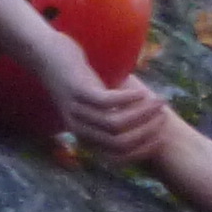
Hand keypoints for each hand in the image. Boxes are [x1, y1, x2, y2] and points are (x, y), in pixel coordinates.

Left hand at [43, 50, 171, 163]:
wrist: (47, 56)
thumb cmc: (77, 79)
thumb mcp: (94, 104)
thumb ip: (111, 116)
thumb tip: (143, 125)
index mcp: (84, 136)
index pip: (119, 155)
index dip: (143, 148)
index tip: (162, 136)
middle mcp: (79, 129)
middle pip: (119, 142)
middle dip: (146, 131)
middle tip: (164, 117)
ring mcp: (77, 111)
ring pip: (115, 123)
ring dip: (142, 113)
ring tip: (158, 102)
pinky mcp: (78, 91)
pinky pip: (107, 102)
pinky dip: (127, 99)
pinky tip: (141, 92)